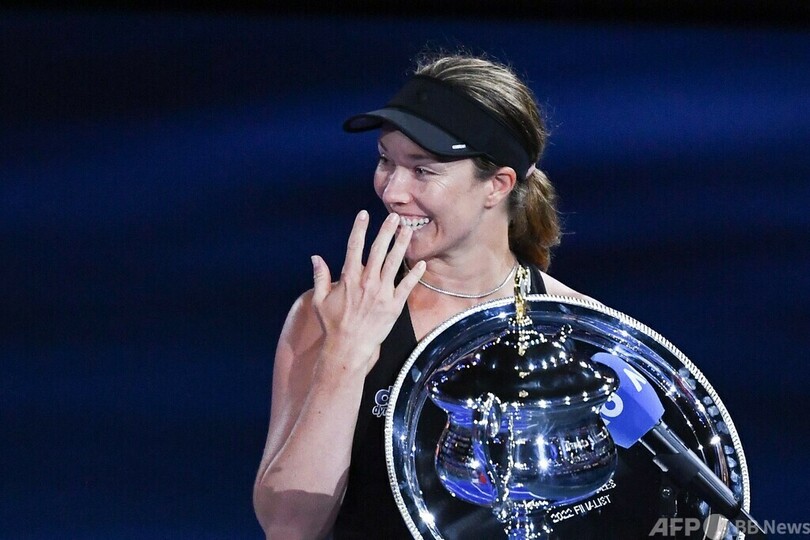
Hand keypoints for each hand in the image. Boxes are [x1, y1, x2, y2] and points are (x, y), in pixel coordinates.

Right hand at [310, 210, 424, 371]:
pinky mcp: (394, 305)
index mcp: (349, 278)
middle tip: (395, 217)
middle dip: (387, 231)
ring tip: (409, 231)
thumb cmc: (333, 325)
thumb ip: (320, 276)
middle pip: (378, 250)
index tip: (364, 215)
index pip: (354, 247)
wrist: (348, 347)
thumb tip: (316, 257)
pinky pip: (407, 286)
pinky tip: (422, 263)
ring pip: (394, 263)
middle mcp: (367, 282)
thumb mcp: (320, 300)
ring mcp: (382, 293)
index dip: (359, 229)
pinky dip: (415, 274)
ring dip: (402, 245)